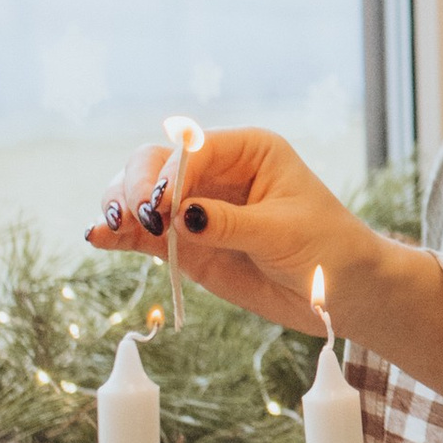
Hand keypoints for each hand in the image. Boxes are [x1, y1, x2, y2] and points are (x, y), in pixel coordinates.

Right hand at [88, 126, 363, 335]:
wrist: (344, 294)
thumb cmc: (329, 249)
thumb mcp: (282, 231)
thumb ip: (229, 223)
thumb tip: (180, 217)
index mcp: (247, 150)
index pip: (192, 149)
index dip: (169, 175)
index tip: (162, 208)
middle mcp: (216, 172)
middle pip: (154, 164)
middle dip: (137, 187)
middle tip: (139, 219)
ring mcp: (196, 208)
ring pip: (139, 195)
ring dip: (119, 207)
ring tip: (113, 228)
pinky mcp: (186, 244)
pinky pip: (143, 235)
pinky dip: (119, 235)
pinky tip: (97, 237)